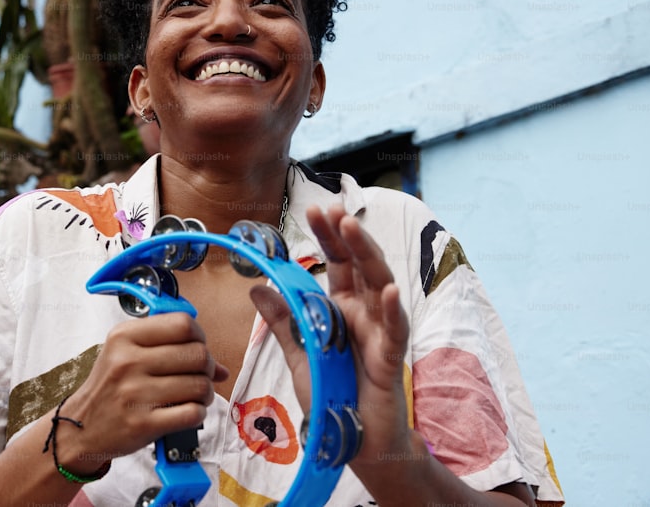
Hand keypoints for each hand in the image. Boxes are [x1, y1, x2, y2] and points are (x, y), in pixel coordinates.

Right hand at [59, 313, 228, 469]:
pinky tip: (188, 411)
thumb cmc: (110, 386)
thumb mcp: (126, 353)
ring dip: (206, 392)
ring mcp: (135, 393)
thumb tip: (220, 366)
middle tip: (200, 375)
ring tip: (195, 395)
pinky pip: (192, 413)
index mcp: (124, 337)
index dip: (199, 336)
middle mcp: (128, 361)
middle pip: (197, 354)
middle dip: (207, 366)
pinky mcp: (143, 423)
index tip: (196, 346)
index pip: (182, 324)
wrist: (80, 426)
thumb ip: (170, 349)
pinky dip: (198, 413)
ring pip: (199, 385)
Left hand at [250, 204, 411, 464]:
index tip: (314, 210)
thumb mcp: (299, 355)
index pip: (336, 264)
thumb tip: (256, 288)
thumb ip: (282, 322)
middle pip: (358, 266)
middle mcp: (363, 314)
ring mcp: (379, 333)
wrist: (354, 441)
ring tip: (352, 228)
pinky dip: (392, 310)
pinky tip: (390, 290)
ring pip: (379, 287)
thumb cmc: (331, 395)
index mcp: (341, 309)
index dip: (327, 237)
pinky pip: (393, 331)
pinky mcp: (389, 359)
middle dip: (346, 236)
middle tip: (332, 209)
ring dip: (367, 257)